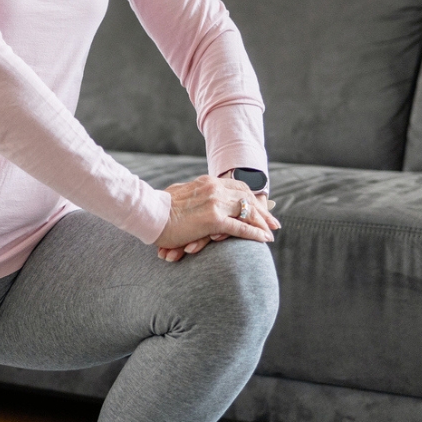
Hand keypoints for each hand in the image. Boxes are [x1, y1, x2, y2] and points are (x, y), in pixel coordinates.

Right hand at [153, 174, 278, 261]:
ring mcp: (214, 203)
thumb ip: (192, 195)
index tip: (261, 206)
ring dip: (262, 223)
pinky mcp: (212, 220)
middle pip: (247, 198)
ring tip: (272, 231)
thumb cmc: (159, 208)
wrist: (148, 212)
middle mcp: (214, 189)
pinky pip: (240, 228)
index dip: (251, 198)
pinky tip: (264, 239)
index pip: (237, 187)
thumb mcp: (180, 194)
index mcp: (207, 182)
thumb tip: (194, 199)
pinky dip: (255, 234)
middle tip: (273, 221)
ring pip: (247, 212)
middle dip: (262, 210)